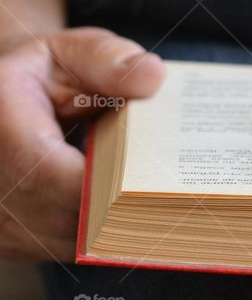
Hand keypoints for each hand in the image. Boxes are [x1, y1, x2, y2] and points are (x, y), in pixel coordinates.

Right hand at [0, 27, 163, 260]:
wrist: (5, 100)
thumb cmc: (45, 73)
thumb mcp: (71, 50)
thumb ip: (108, 58)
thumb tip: (152, 76)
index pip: (52, 175)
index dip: (108, 190)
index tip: (161, 186)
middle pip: (67, 217)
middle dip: (128, 213)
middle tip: (185, 203)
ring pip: (69, 242)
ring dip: (120, 230)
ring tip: (169, 208)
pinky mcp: (10, 238)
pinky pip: (64, 248)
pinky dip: (104, 237)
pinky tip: (140, 216)